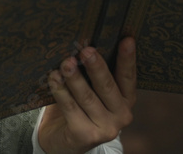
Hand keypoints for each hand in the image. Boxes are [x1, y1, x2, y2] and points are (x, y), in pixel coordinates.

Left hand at [37, 38, 136, 153]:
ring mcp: (106, 128)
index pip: (128, 77)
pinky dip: (60, 91)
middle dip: (96, 67)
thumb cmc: (80, 107)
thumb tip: (83, 44)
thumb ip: (94, 74)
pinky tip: (53, 79)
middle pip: (107, 86)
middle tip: (86, 50)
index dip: (128, 58)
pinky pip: (70, 108)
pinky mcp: (86, 136)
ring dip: (75, 78)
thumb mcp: (92, 90)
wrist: (64, 141)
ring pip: (87, 98)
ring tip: (65, 63)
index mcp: (126, 100)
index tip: (127, 40)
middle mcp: (122, 115)